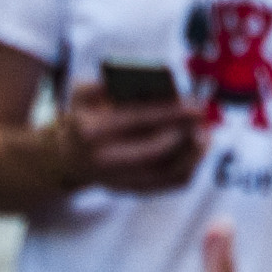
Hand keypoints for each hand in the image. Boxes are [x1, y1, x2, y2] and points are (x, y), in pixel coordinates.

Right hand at [60, 77, 204, 197]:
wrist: (66, 157)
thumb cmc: (82, 116)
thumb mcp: (82, 93)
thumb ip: (107, 82)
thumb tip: (149, 80)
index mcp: (92, 131)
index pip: (139, 120)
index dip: (171, 113)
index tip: (195, 105)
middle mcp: (104, 160)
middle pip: (157, 151)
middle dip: (185, 133)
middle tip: (203, 117)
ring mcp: (118, 181)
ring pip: (167, 172)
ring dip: (193, 152)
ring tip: (205, 132)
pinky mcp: (133, 191)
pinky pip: (170, 184)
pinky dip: (190, 167)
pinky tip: (199, 149)